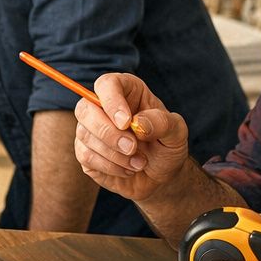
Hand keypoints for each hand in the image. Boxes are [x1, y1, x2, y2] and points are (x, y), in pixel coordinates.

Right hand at [73, 72, 190, 201]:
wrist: (162, 176)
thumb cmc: (167, 147)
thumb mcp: (176, 132)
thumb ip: (162, 122)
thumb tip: (137, 122)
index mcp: (126, 92)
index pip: (106, 84)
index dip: (111, 101)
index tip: (126, 122)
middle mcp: (103, 107)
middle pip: (85, 109)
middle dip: (108, 132)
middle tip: (132, 148)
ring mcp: (91, 130)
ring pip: (84, 135)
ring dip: (114, 154)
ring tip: (139, 162)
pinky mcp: (85, 152)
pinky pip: (85, 156)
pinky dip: (110, 166)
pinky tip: (127, 169)